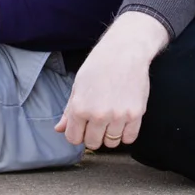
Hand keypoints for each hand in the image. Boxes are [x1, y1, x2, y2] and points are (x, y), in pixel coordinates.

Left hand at [56, 11, 168, 148]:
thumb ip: (69, 111)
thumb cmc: (99, 65)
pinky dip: (125, 134)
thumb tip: (59, 129)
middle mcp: (98, 115)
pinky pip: (129, 138)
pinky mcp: (135, 114)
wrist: (125, 51)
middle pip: (92, 143)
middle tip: (97, 122)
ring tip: (111, 119)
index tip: (82, 127)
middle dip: (93, 135)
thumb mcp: (78, 86)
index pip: (73, 138)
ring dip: (109, 135)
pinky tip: (122, 122)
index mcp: (80, 107)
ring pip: (111, 142)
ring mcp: (118, 116)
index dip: (77, 134)